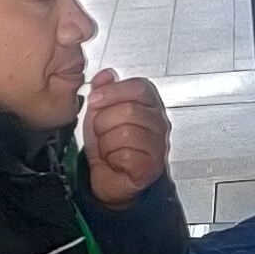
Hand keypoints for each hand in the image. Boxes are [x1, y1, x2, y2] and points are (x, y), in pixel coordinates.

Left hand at [82, 68, 171, 206]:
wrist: (111, 179)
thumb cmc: (110, 146)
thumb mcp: (100, 112)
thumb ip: (103, 90)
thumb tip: (106, 74)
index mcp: (149, 105)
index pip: (139, 87)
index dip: (113, 92)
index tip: (96, 100)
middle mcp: (159, 123)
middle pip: (130, 109)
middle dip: (105, 122)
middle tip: (104, 133)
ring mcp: (159, 145)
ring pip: (126, 132)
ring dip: (107, 143)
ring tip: (110, 148)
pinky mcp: (152, 167)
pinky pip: (126, 155)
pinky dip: (113, 159)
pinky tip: (116, 162)